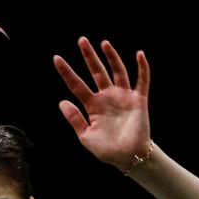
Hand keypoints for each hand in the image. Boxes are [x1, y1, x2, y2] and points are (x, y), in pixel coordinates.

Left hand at [53, 37, 150, 170]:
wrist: (129, 158)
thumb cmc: (108, 150)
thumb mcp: (86, 137)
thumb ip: (75, 119)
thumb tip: (62, 102)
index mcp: (92, 106)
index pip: (76, 85)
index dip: (66, 72)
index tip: (56, 58)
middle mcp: (107, 97)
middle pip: (96, 72)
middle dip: (89, 56)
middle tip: (81, 40)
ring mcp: (123, 97)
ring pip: (117, 71)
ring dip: (112, 57)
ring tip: (104, 43)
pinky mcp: (138, 100)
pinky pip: (142, 81)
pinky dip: (142, 68)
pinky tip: (139, 54)